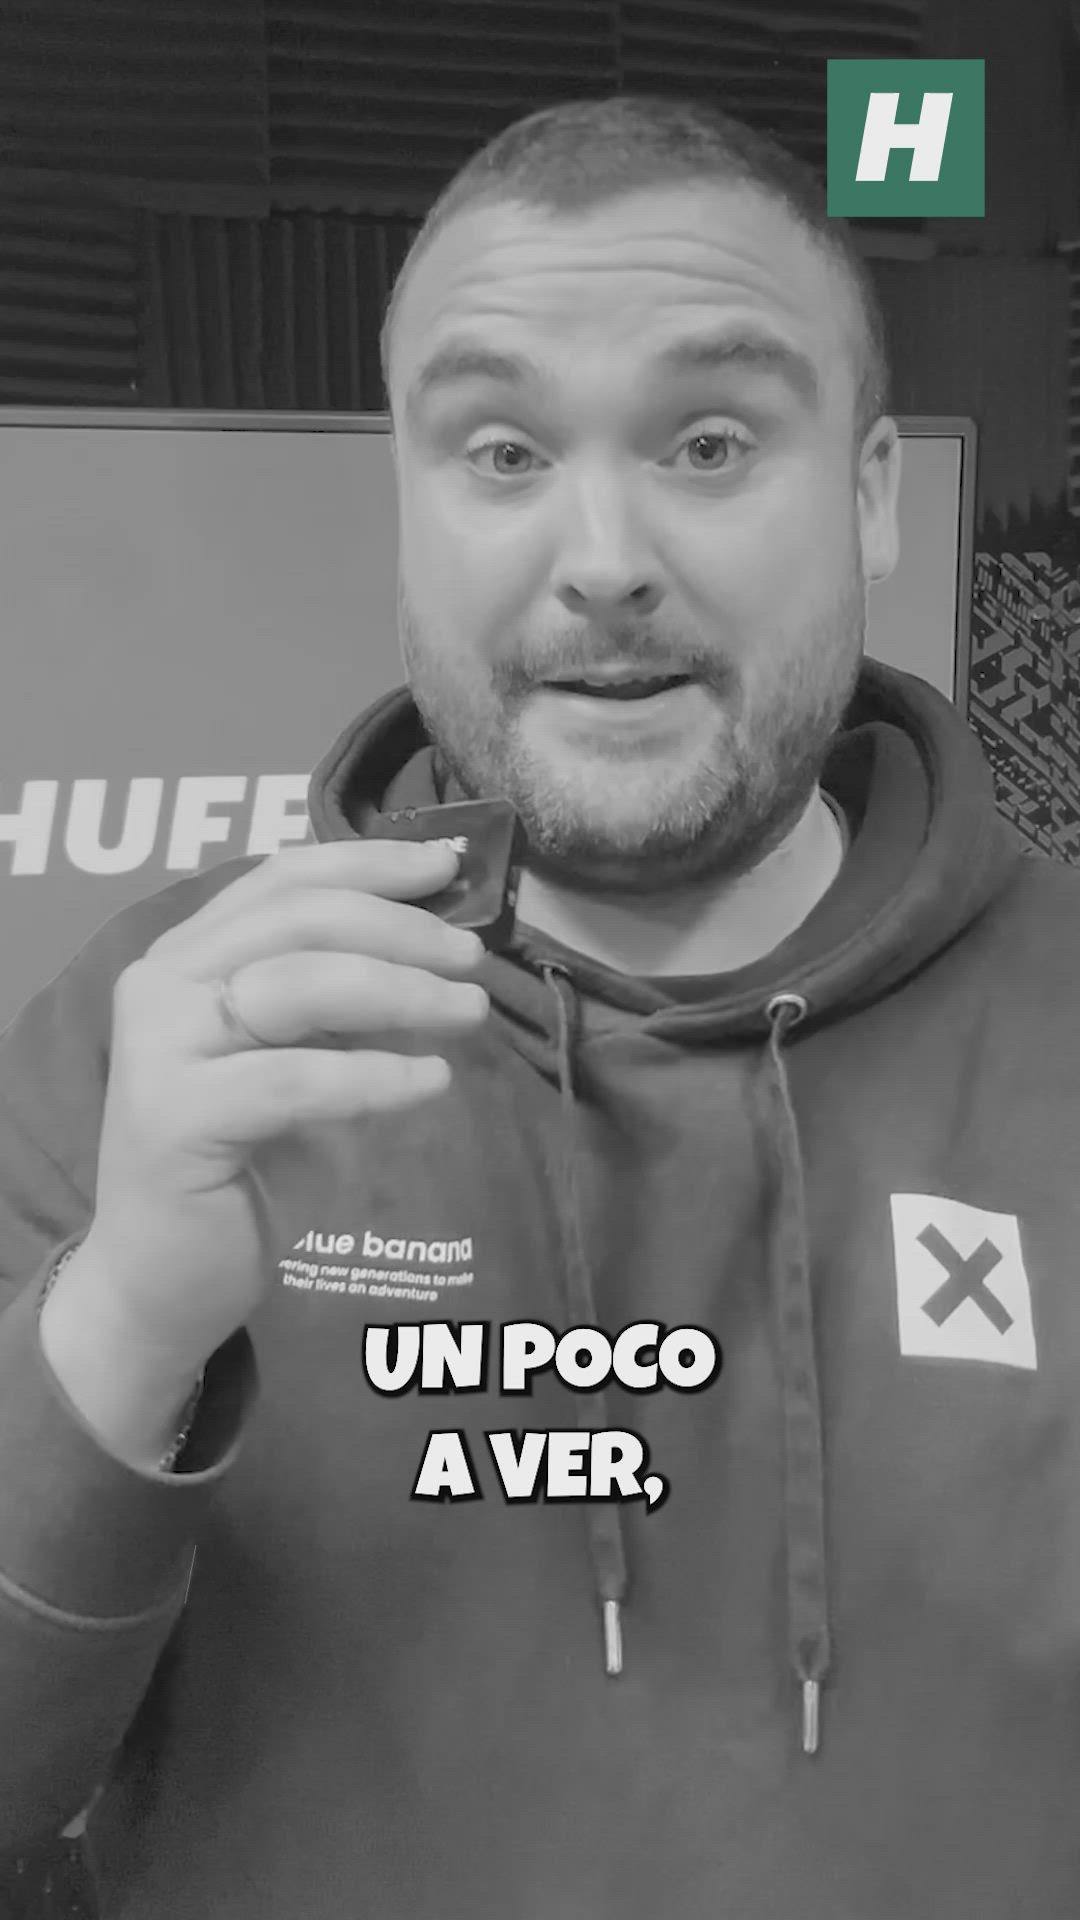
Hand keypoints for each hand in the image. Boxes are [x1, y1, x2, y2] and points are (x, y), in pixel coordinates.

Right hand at [78, 840, 488, 1371]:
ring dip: (399, 992)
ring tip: (468, 1014)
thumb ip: (334, 996)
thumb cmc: (237, 1164)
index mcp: (187, 955)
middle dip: (400, 929)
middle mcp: (160, 983)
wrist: (159, 1280)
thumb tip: (440, 944)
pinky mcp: (172, 1117)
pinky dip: (373, 1075)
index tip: (451, 866)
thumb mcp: (288, 1056)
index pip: (283, 878)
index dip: (370, 862)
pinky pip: (293, 1079)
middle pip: (297, 919)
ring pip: (297, 985)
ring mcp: (158, 1047)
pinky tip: (430, 1083)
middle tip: (472, 960)